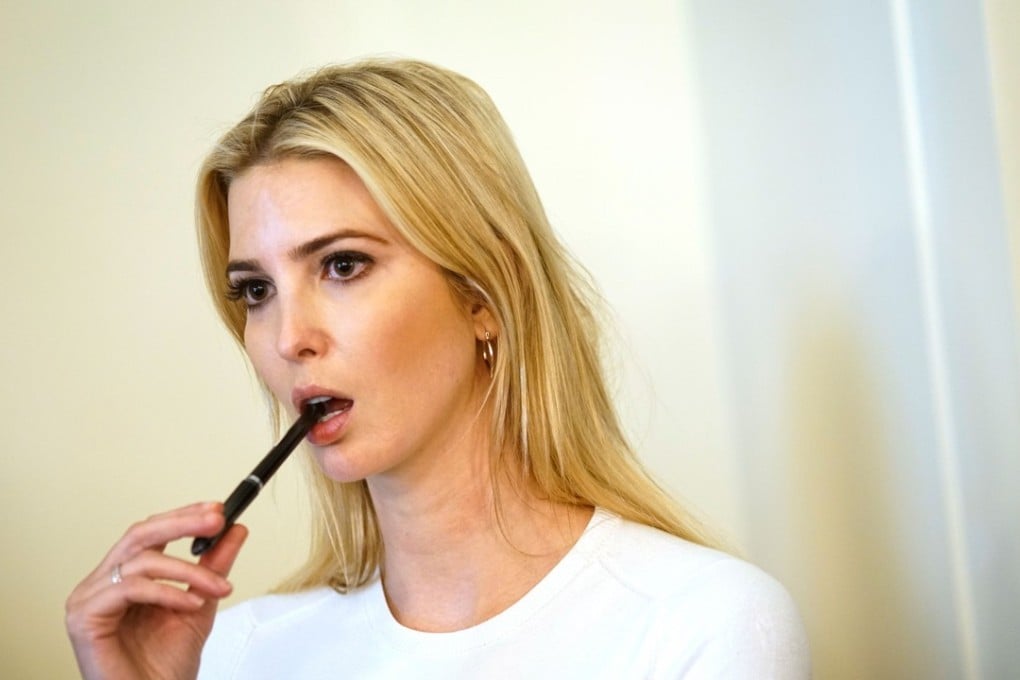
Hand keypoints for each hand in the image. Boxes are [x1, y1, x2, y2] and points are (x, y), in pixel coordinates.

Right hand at [65, 502, 247, 679]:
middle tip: (216, 519)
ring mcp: (88, 598)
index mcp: (123, 577)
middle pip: (140, 533)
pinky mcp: (84, 617)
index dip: (183, 516)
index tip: (217, 510)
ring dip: (187, 570)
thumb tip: (235, 530)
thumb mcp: (200, 605)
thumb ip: (214, 567)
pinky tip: (190, 604)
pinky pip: (130, 588)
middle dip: (182, 522)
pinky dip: (167, 592)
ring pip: (141, 561)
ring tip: (217, 587)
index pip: (151, 532)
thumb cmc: (163, 666)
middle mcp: (102, 583)